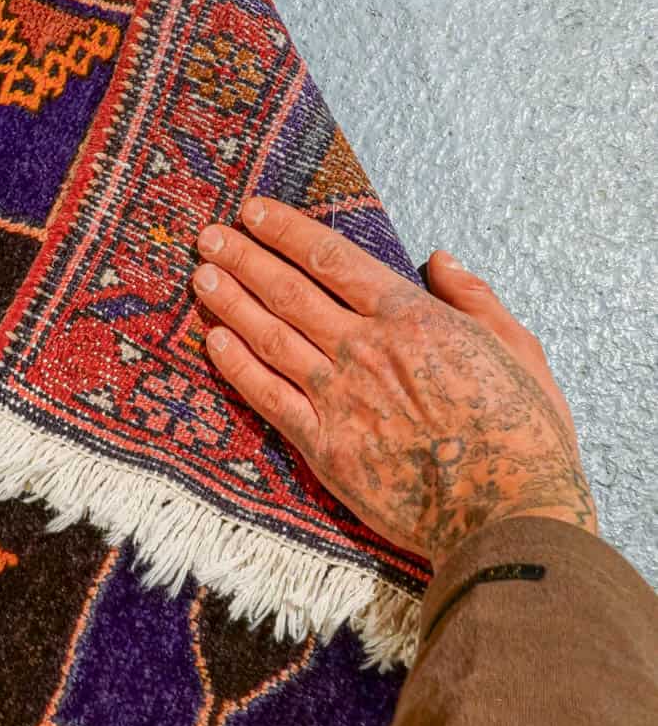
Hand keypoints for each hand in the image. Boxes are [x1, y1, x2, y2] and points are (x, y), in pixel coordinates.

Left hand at [192, 196, 595, 571]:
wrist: (508, 512)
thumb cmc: (524, 432)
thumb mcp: (518, 347)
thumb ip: (474, 297)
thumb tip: (440, 258)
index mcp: (410, 318)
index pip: (331, 258)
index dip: (286, 231)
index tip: (254, 212)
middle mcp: (364, 349)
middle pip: (288, 291)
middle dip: (243, 258)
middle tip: (210, 235)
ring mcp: (339, 398)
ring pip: (270, 337)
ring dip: (230, 302)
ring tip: (201, 276)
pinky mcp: (325, 447)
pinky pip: (268, 398)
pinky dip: (237, 366)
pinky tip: (213, 341)